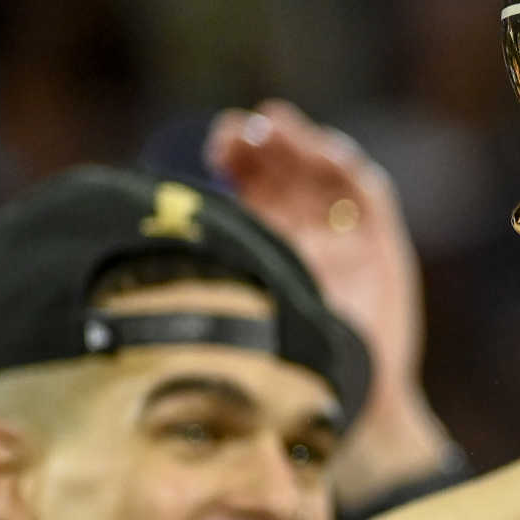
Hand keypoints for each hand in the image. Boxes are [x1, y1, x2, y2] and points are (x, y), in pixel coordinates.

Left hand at [208, 100, 454, 499]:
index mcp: (270, 246)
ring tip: (276, 123)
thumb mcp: (237, 314)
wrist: (348, 396)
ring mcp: (346, 238)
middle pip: (285, 173)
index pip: (252, 189)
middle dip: (263, 146)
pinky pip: (366, 194)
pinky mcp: (382, 243)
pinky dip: (346, 167)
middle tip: (239, 131)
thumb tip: (137, 251)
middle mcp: (307, 236)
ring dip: (301, 144)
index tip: (216, 147)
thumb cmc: (287, 366)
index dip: (237, 161)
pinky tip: (324, 150)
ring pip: (322, 175)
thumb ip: (209, 277)